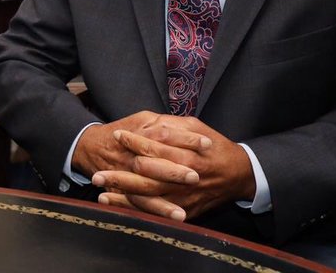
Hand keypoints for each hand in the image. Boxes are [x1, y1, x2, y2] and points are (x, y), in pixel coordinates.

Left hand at [90, 114, 254, 221]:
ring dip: (122, 195)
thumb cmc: (216, 148)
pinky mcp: (184, 210)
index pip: (152, 147)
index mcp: (185, 154)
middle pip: (144, 177)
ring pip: (146, 198)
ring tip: (101, 192)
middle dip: (119, 175)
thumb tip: (151, 122)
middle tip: (97, 173)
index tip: (116, 135)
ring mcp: (182, 197)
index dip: (132, 140)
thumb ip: (173, 126)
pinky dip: (135, 209)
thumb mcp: (197, 128)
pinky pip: (156, 212)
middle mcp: (182, 178)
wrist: (238, 175)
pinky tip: (118, 206)